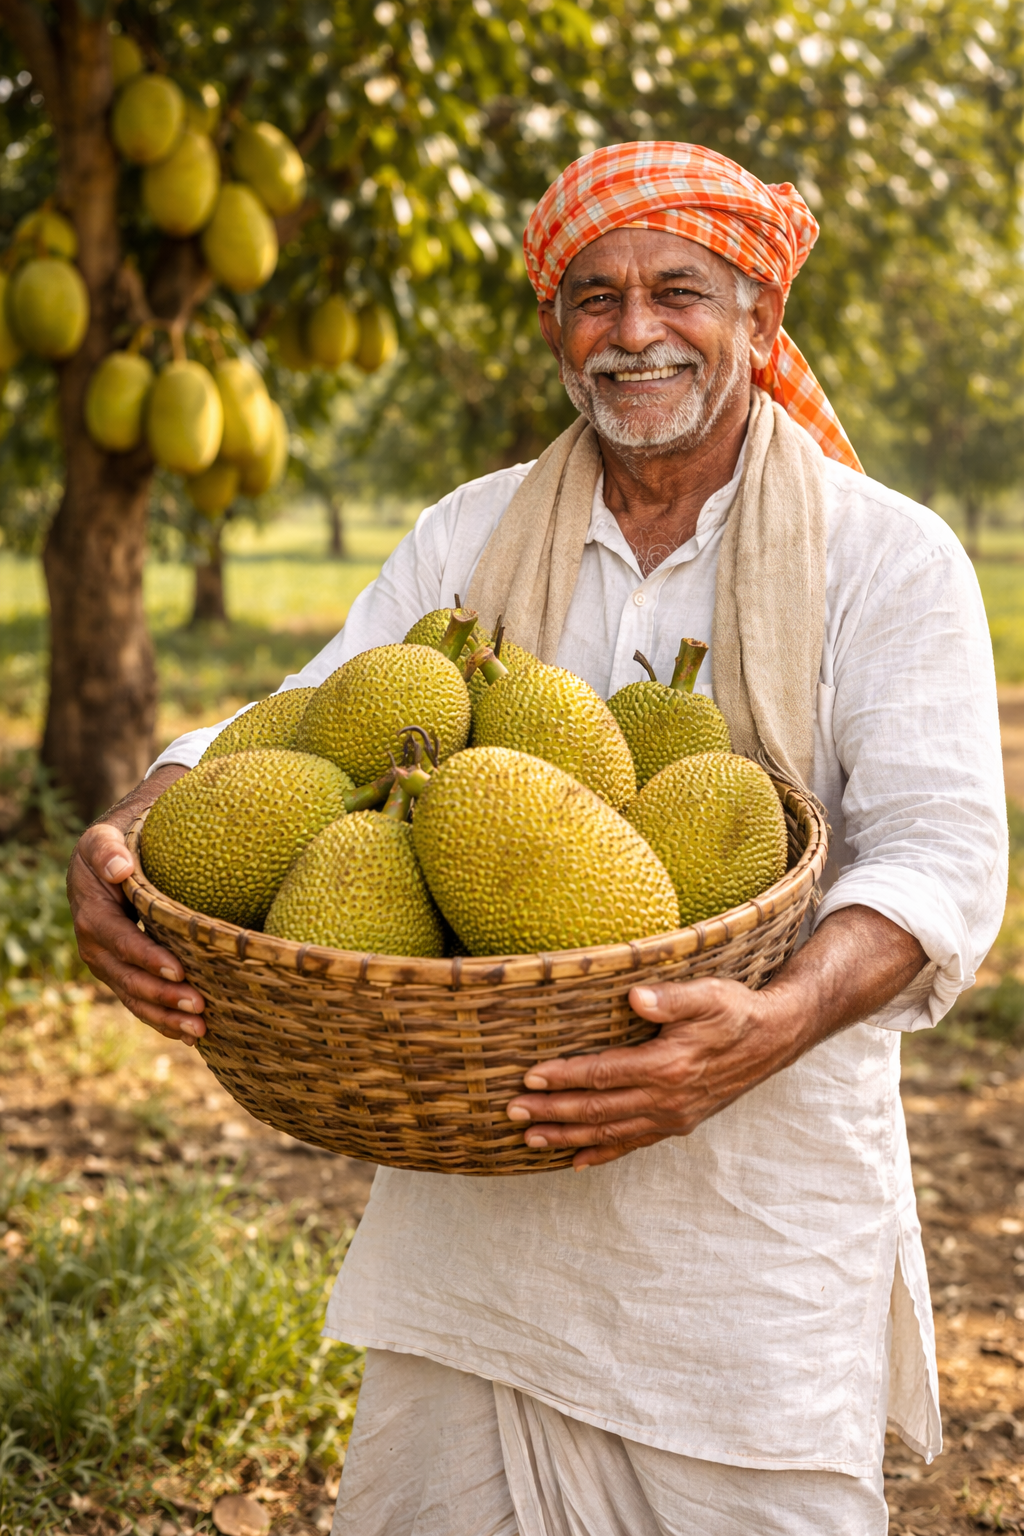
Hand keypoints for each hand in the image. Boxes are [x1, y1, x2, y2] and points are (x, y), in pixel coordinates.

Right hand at [68, 769, 205, 1043]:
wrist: (113, 859)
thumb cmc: (117, 845)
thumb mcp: (106, 840)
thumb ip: (108, 851)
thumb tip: (119, 868)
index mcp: (91, 911)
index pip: (118, 939)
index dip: (145, 956)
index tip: (178, 969)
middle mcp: (95, 943)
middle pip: (126, 976)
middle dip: (160, 995)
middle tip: (198, 1005)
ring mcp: (108, 962)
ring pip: (133, 996)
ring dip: (164, 1016)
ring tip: (199, 1032)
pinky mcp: (123, 972)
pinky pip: (139, 1000)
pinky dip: (162, 1020)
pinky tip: (190, 1037)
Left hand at [505, 905, 927, 1170]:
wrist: (774, 1038)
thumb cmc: (736, 1009)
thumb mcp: (708, 994)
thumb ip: (671, 998)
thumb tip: (635, 996)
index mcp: (668, 1066)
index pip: (603, 1074)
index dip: (565, 1077)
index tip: (529, 1078)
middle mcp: (667, 1099)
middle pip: (598, 1110)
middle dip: (553, 1113)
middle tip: (513, 1114)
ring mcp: (672, 1116)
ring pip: (610, 1132)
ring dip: (568, 1137)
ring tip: (530, 1140)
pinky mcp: (678, 1122)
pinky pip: (633, 1143)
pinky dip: (603, 1153)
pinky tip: (577, 1160)